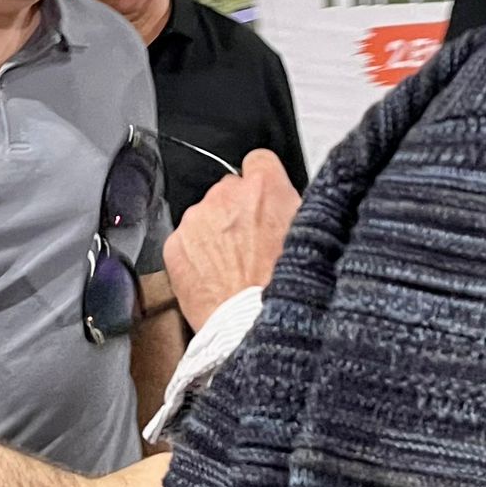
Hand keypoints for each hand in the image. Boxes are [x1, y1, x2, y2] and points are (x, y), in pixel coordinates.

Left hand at [165, 150, 300, 329]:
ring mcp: (196, 218)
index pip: (259, 160)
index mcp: (264, 186)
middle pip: (229, 191)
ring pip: (205, 216)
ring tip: (234, 267)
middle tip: (252, 246)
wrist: (251, 325)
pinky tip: (215, 277)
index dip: (263, 181)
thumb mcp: (309, 235)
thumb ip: (292, 209)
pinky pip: (186, 241)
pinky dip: (196, 255)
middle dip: (237, 212)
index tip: (264, 199)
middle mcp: (226, 195)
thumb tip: (288, 205)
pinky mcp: (175, 244)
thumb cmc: (283, 288)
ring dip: (215, 235)